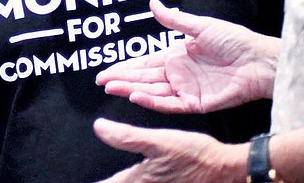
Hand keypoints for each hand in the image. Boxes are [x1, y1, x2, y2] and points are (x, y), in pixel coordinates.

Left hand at [91, 119, 243, 182]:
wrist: (225, 170)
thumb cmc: (194, 154)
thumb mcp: (159, 140)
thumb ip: (127, 136)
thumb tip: (98, 127)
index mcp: (138, 180)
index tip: (78, 181)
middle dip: (106, 182)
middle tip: (93, 179)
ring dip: (116, 182)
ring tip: (105, 179)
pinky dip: (133, 181)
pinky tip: (132, 177)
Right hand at [94, 0, 277, 112]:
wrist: (258, 60)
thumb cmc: (234, 40)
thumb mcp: (201, 25)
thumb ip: (174, 19)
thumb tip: (154, 3)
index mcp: (176, 55)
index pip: (144, 63)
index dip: (125, 67)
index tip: (106, 72)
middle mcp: (178, 74)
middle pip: (144, 79)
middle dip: (122, 80)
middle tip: (102, 82)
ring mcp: (186, 90)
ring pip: (153, 92)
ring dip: (132, 90)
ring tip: (113, 88)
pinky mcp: (197, 103)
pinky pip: (171, 104)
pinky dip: (153, 102)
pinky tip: (138, 97)